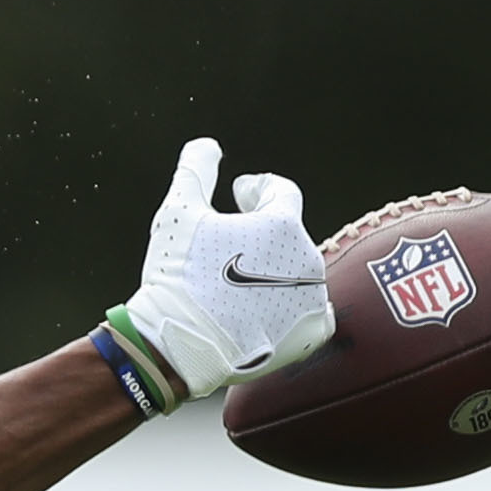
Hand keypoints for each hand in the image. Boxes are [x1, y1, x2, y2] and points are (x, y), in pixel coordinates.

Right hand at [103, 137, 332, 409]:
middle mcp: (307, 256)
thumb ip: (196, 171)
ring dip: (275, 273)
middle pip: (288, 235)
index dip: (257, 188)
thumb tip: (207, 144)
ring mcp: (312, 297)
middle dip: (261, 235)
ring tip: (239, 287)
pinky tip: (266, 313)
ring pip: (299, 274)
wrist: (178, 346)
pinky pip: (313, 313)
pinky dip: (294, 310)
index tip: (238, 193)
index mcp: (281, 223)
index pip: (281, 192)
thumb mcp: (178, 214)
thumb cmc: (177, 277)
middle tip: (228, 246)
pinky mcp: (310, 333)